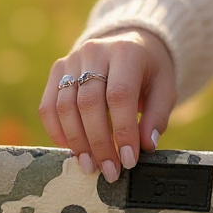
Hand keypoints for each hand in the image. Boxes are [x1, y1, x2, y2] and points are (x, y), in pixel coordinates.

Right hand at [38, 29, 176, 180]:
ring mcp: (72, 59)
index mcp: (126, 52)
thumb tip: (145, 146)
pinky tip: (71, 149)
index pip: (119, 96)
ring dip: (77, 142)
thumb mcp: (164, 88)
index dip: (122, 131)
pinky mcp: (57, 69)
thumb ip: (157, 116)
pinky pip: (48, 105)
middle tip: (109, 171)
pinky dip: (56, 131)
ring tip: (90, 166)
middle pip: (89, 104)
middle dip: (99, 143)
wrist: (129, 41)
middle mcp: (95, 51)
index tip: (128, 160)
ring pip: (65, 106)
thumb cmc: (149, 71)